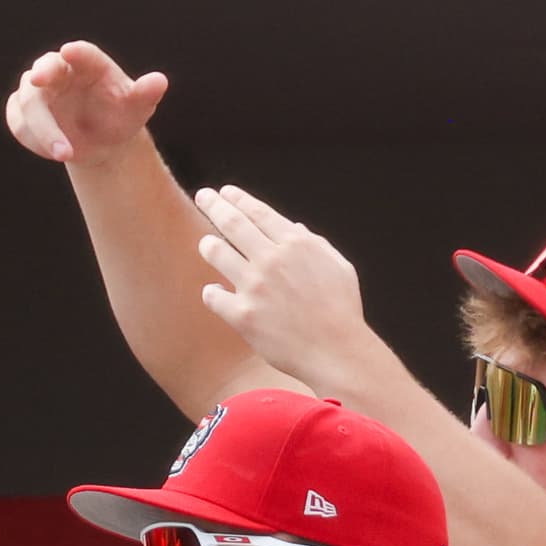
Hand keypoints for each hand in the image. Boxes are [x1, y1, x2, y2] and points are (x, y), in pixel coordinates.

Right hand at [5, 41, 170, 165]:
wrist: (102, 140)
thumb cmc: (120, 115)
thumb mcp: (137, 107)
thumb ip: (146, 93)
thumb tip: (160, 81)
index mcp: (88, 63)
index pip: (82, 53)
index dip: (76, 52)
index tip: (69, 51)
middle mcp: (59, 71)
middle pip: (45, 69)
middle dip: (41, 74)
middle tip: (39, 81)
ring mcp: (37, 90)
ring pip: (27, 100)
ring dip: (42, 128)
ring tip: (66, 154)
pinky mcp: (22, 111)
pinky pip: (17, 121)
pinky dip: (31, 139)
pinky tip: (53, 152)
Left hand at [193, 186, 394, 400]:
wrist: (337, 353)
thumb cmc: (342, 310)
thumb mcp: (339, 267)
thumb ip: (315, 244)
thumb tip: (293, 228)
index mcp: (297, 244)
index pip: (258, 212)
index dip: (238, 198)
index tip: (225, 192)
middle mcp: (272, 260)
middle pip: (231, 222)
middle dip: (213, 204)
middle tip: (203, 196)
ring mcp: (255, 287)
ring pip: (215, 251)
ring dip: (208, 244)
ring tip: (206, 244)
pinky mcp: (242, 316)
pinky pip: (212, 295)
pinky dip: (212, 291)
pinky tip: (217, 292)